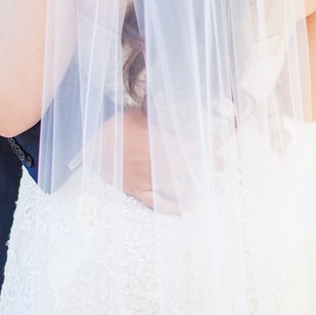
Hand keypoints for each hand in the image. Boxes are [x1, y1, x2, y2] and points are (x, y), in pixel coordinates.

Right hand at [98, 108, 225, 214]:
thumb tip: (175, 106)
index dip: (209, 144)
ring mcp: (150, 180)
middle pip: (192, 167)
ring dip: (199, 188)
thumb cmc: (116, 125)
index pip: (193, 145)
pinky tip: (188, 209)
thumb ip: (159, 116)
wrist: (91, 143)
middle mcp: (160, 164)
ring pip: (180, 188)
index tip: (220, 143)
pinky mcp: (138, 191)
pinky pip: (159, 203)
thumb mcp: (139, 114)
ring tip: (214, 188)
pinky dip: (174, 208)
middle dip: (210, 166)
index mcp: (162, 143)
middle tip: (224, 166)